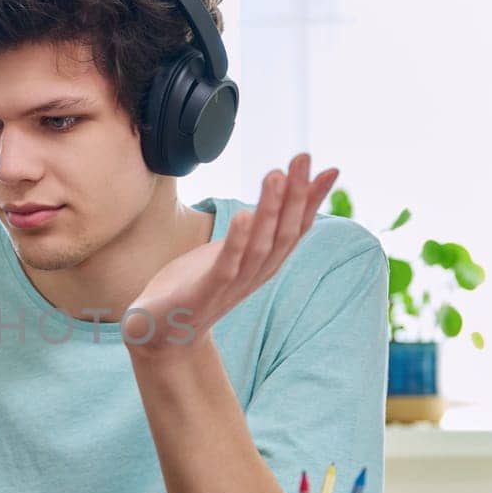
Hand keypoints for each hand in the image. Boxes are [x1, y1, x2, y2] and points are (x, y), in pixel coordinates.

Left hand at [126, 153, 337, 350]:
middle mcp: (255, 275)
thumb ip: (253, 227)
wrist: (161, 333)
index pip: (296, 229)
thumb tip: (272, 198)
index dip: (313, 201)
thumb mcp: (230, 250)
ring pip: (260, 245)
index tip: (330, 170)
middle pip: (285, 233)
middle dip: (296, 195)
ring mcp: (232, 285)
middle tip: (302, 159)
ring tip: (275, 175)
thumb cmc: (195, 286)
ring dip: (270, 210)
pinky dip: (237, 241)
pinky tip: (243, 214)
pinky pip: (227, 265)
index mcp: (263, 263)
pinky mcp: (205, 293)